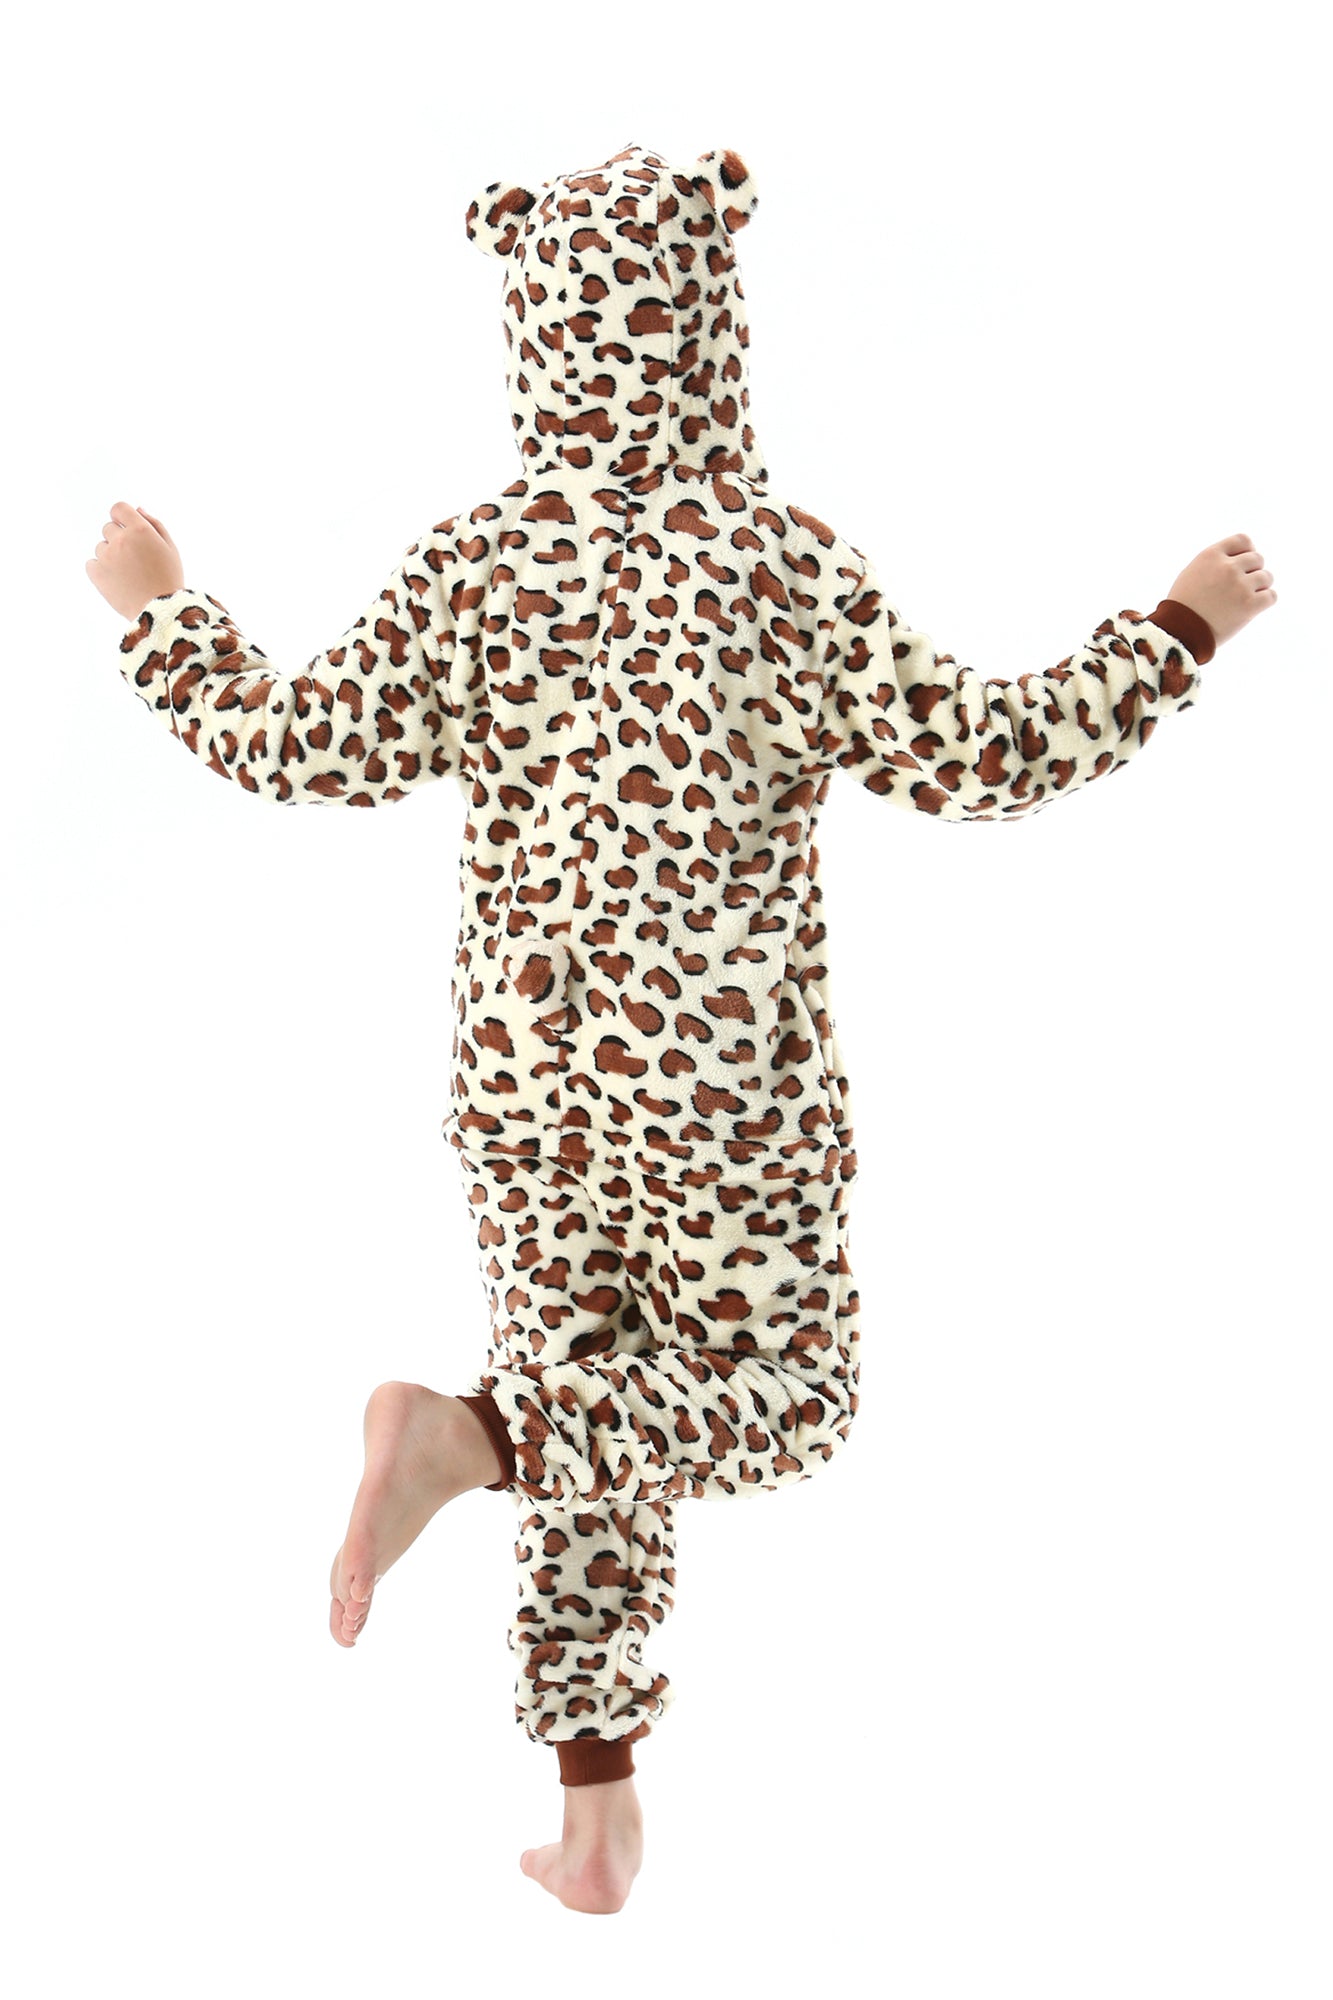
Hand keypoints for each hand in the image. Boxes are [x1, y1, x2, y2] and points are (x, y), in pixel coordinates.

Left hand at [86, 501, 185, 621]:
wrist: (161, 612)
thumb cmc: (169, 579)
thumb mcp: (170, 548)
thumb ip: (154, 524)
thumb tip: (137, 509)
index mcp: (140, 530)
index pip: (118, 508)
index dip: (122, 517)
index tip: (127, 528)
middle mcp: (121, 540)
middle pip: (108, 528)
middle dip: (119, 539)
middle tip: (134, 559)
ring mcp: (106, 556)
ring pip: (101, 547)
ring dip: (111, 556)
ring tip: (128, 574)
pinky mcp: (96, 573)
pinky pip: (91, 563)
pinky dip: (101, 570)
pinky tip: (117, 580)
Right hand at [1164, 533, 1275, 649]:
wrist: (1178, 633)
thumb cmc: (1182, 605)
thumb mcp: (1191, 572)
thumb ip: (1214, 562)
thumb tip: (1239, 558)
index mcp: (1211, 555)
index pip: (1243, 540)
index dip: (1247, 551)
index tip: (1244, 564)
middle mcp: (1227, 567)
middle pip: (1257, 558)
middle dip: (1253, 571)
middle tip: (1243, 586)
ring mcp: (1240, 586)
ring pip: (1267, 577)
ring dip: (1260, 587)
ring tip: (1246, 598)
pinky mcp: (1249, 605)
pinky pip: (1271, 596)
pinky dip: (1265, 601)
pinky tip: (1253, 608)